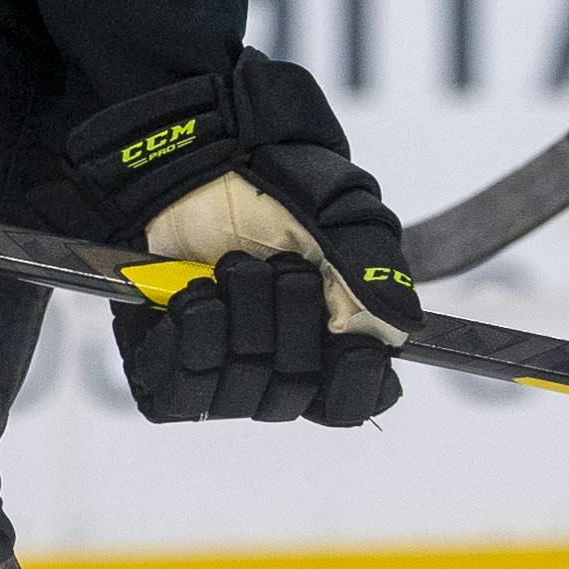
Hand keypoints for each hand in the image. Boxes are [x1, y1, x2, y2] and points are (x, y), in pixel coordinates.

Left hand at [61, 57, 415, 429]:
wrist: (190, 163)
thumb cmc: (269, 188)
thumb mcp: (338, 216)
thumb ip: (375, 270)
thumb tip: (404, 325)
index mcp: (327, 343)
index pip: (349, 405)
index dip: (350, 384)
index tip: (347, 341)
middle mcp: (273, 368)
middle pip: (293, 396)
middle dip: (286, 322)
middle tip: (275, 265)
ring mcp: (217, 375)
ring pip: (238, 393)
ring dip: (238, 316)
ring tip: (229, 266)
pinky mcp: (163, 371)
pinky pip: (181, 391)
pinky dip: (193, 331)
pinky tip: (194, 291)